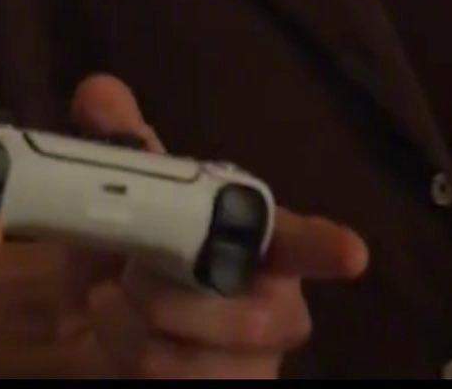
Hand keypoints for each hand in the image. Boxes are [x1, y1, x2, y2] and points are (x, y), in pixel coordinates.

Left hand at [64, 73, 368, 378]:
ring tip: (106, 300)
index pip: (304, 243)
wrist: (99, 315)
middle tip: (128, 273)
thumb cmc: (136, 245)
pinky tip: (109, 333)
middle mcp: (271, 306)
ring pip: (198, 363)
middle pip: (251, 318)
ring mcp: (249, 364)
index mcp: (260, 241)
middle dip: (174, 299)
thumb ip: (119, 142)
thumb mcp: (125, 191)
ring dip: (132, 328)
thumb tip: (99, 92)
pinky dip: (123, 355)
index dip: (326, 248)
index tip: (352, 253)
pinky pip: (171, 388)